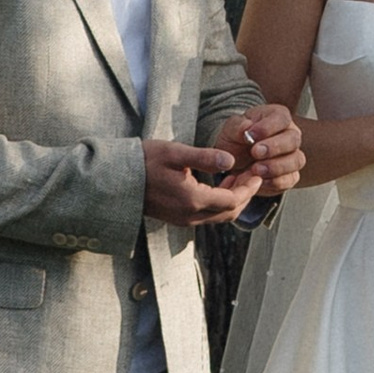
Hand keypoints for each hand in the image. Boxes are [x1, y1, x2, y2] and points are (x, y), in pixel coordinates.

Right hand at [142, 137, 261, 227]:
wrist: (116, 179)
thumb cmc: (143, 161)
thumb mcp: (175, 153)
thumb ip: (205, 158)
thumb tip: (231, 160)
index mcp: (193, 199)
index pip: (232, 200)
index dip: (249, 188)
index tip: (257, 174)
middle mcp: (191, 215)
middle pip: (229, 213)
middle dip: (245, 195)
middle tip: (252, 176)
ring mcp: (183, 219)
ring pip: (219, 216)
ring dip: (233, 200)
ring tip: (238, 178)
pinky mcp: (177, 218)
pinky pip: (207, 216)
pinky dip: (220, 203)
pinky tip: (219, 185)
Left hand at [222, 103, 304, 200]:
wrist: (234, 159)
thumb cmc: (236, 138)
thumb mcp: (231, 129)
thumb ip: (237, 127)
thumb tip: (246, 127)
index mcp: (277, 116)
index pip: (281, 118)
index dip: (268, 127)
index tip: (250, 135)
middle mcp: (290, 134)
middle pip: (293, 139)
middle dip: (274, 147)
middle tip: (255, 153)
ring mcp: (293, 155)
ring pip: (296, 160)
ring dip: (277, 167)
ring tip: (256, 169)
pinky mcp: (291, 174)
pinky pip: (291, 179)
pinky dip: (276, 181)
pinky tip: (260, 180)